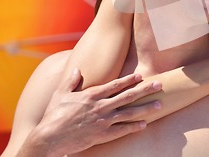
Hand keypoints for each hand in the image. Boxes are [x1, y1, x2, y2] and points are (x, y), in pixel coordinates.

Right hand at [22, 68, 161, 156]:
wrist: (49, 138)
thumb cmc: (53, 115)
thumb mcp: (61, 94)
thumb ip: (71, 81)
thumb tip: (78, 69)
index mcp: (91, 95)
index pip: (115, 85)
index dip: (129, 80)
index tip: (141, 76)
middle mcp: (100, 107)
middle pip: (128, 96)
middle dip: (145, 90)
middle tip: (159, 85)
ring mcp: (102, 121)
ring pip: (129, 113)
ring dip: (145, 108)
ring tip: (158, 104)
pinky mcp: (102, 135)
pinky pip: (122, 130)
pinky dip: (134, 127)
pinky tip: (144, 124)